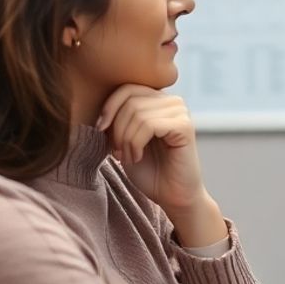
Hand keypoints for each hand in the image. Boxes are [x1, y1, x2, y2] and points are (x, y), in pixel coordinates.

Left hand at [97, 85, 224, 246]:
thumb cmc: (149, 170)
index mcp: (158, 100)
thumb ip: (119, 118)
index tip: (100, 130)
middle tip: (116, 152)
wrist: (172, 195)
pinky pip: (148, 125)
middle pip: (129, 100)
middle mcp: (172, 101)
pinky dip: (135, 144)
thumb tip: (101, 107)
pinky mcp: (185, 126)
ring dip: (125, 140)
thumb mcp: (125, 139)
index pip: (126, 88)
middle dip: (116, 129)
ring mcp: (181, 112)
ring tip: (127, 157)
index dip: (109, 107)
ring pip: (137, 113)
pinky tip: (137, 157)